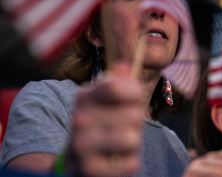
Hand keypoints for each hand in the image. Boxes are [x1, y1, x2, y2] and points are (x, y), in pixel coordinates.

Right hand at [67, 62, 143, 176]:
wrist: (77, 163)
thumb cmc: (100, 127)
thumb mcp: (105, 102)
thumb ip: (117, 84)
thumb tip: (124, 64)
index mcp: (84, 97)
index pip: (116, 86)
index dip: (134, 92)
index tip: (134, 99)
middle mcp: (79, 119)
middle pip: (132, 114)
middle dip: (135, 123)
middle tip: (122, 128)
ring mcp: (82, 146)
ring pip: (132, 139)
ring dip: (133, 143)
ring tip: (119, 144)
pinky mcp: (90, 170)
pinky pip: (131, 163)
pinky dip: (130, 163)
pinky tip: (116, 160)